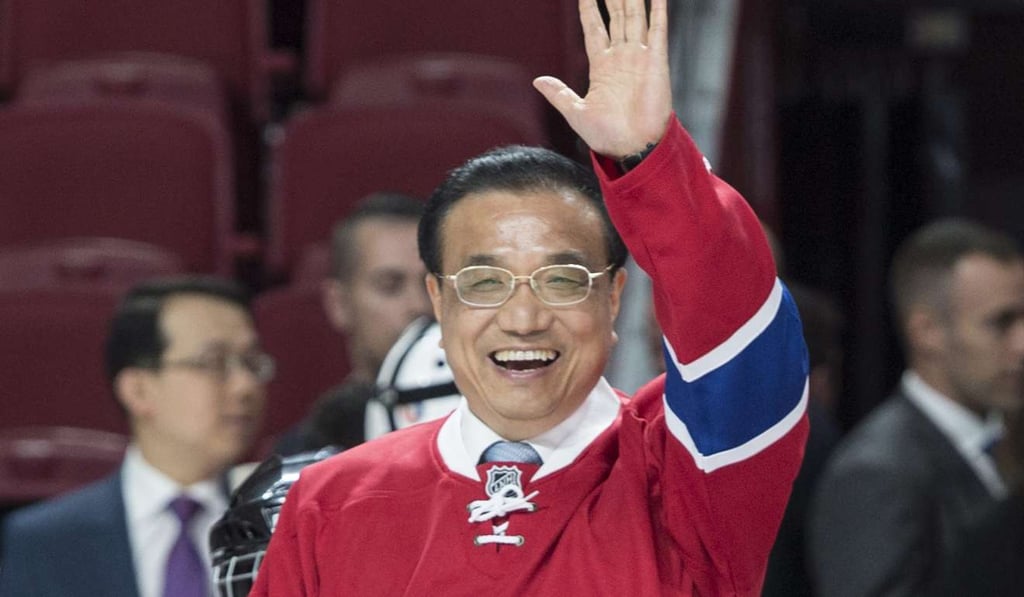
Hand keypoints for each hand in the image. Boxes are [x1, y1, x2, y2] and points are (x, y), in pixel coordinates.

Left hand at [533, 0, 672, 158]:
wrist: (633, 147)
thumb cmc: (606, 135)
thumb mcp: (576, 112)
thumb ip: (559, 94)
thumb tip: (536, 81)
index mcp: (601, 67)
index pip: (594, 28)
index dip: (589, 9)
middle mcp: (621, 57)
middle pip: (615, 17)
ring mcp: (639, 57)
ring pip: (635, 17)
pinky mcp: (657, 61)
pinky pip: (658, 30)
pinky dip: (658, 11)